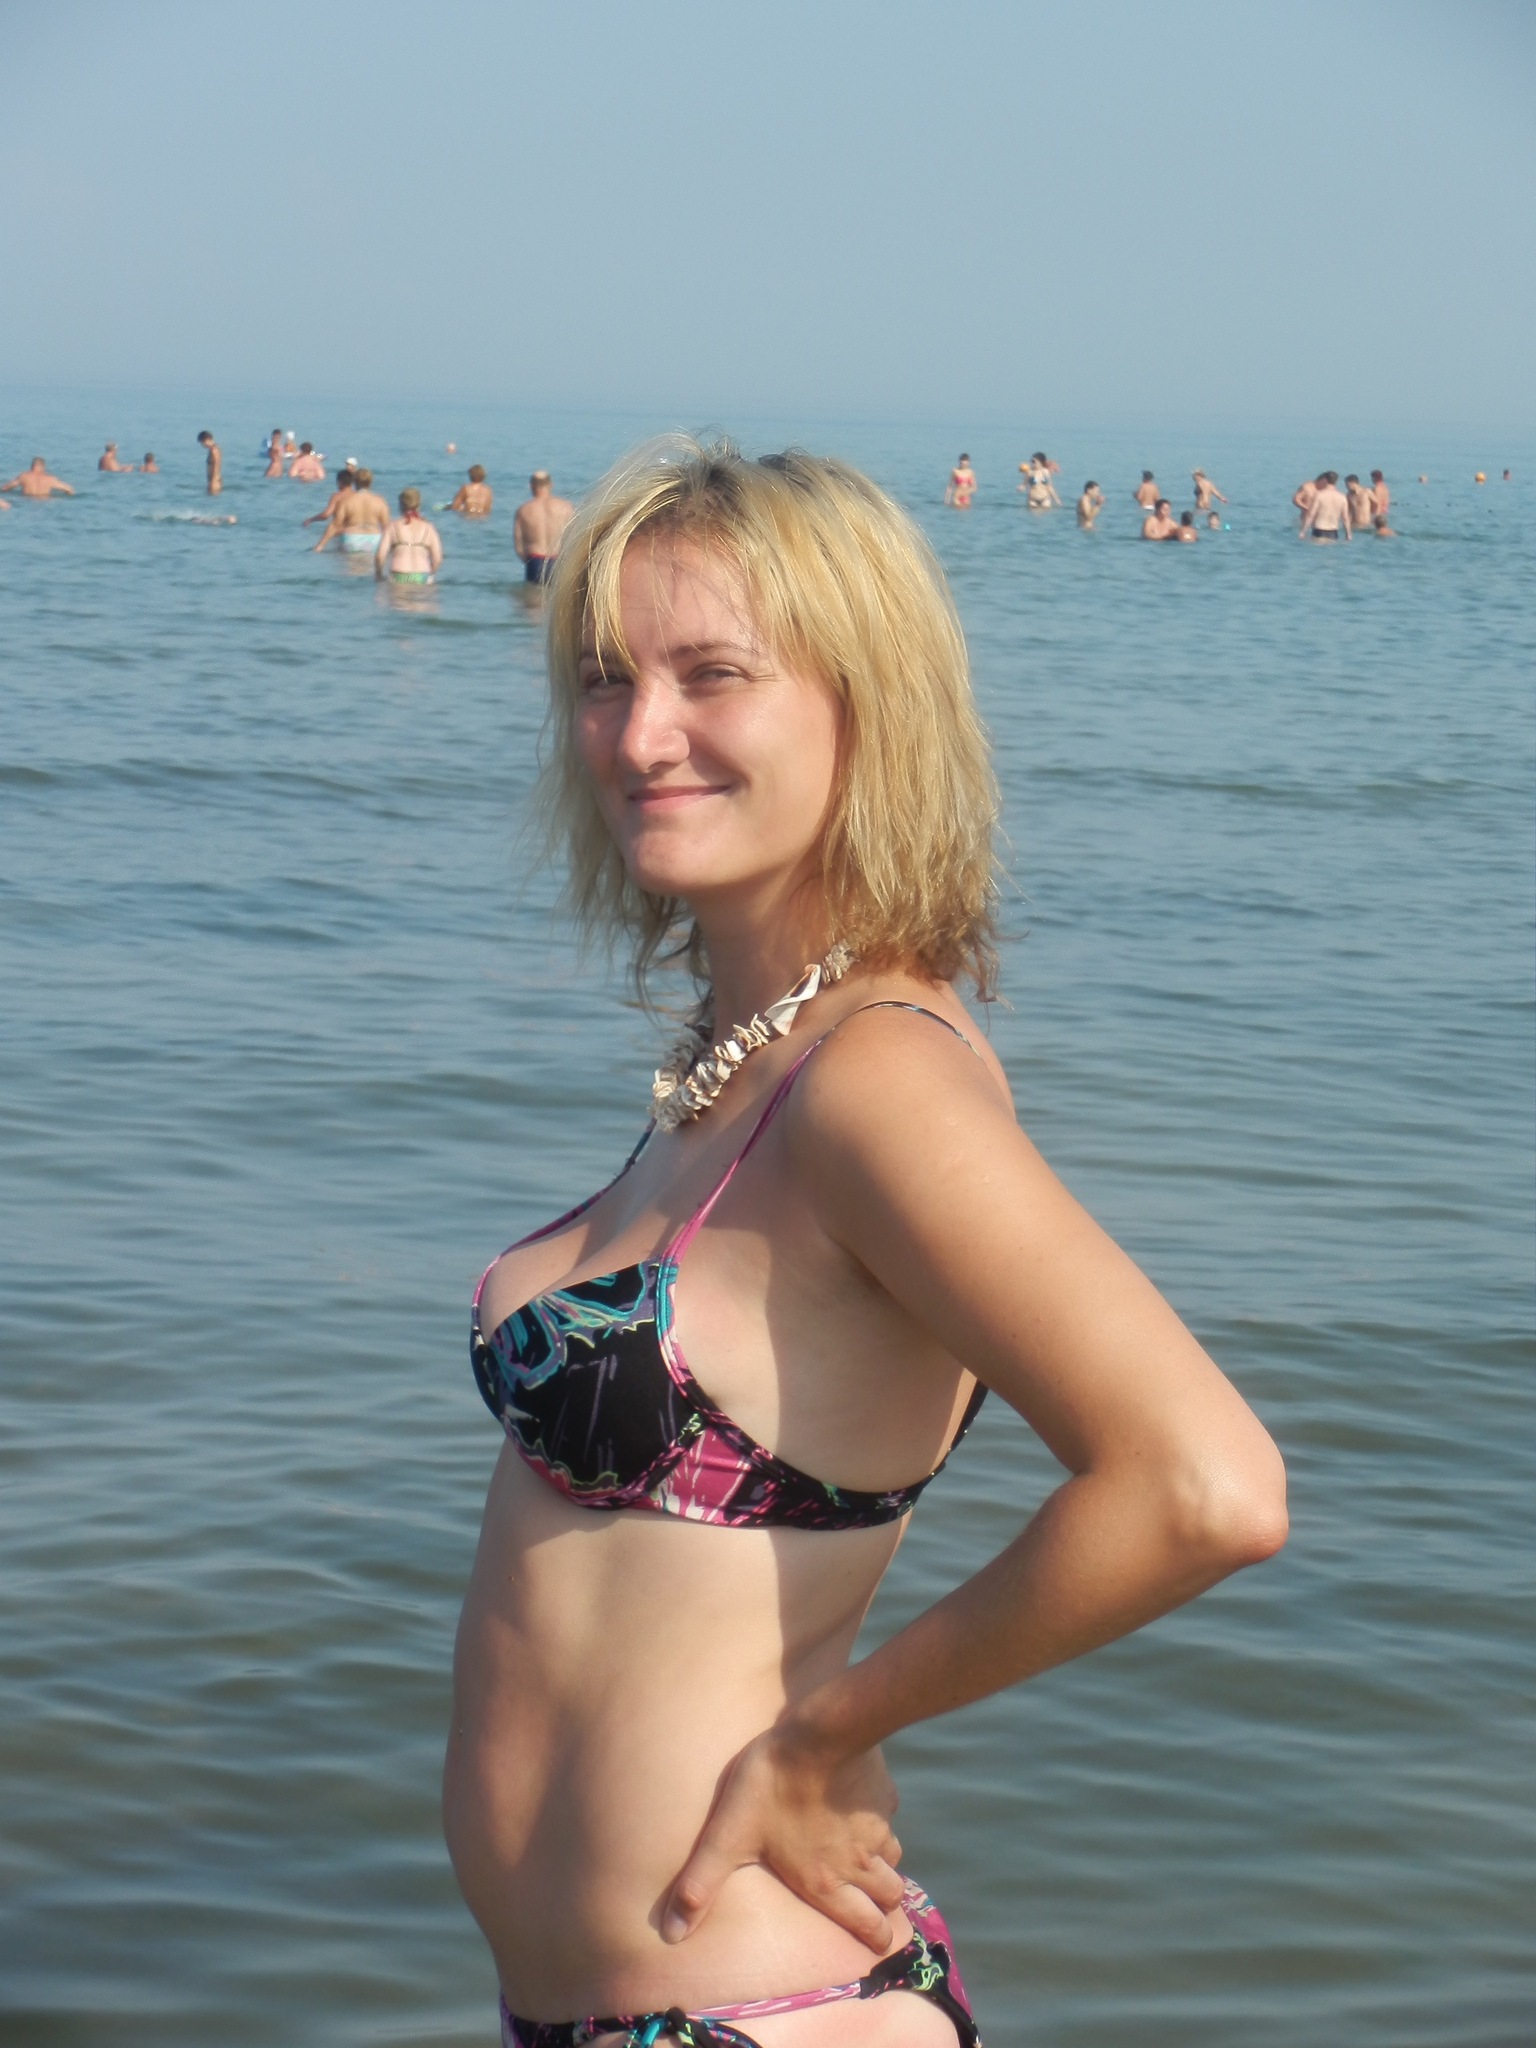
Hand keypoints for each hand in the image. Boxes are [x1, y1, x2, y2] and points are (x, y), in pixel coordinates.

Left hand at [662, 1725, 903, 1952]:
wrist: (818, 1732)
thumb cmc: (771, 1785)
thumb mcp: (728, 1836)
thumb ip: (700, 1886)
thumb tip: (671, 1934)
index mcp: (826, 1882)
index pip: (867, 1927)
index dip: (876, 1941)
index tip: (878, 1945)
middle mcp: (857, 1863)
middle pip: (890, 1898)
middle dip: (885, 1909)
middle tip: (880, 1910)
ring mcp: (876, 1828)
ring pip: (894, 1858)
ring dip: (884, 1864)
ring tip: (871, 1861)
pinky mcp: (883, 1793)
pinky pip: (888, 1815)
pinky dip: (879, 1820)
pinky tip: (863, 1807)